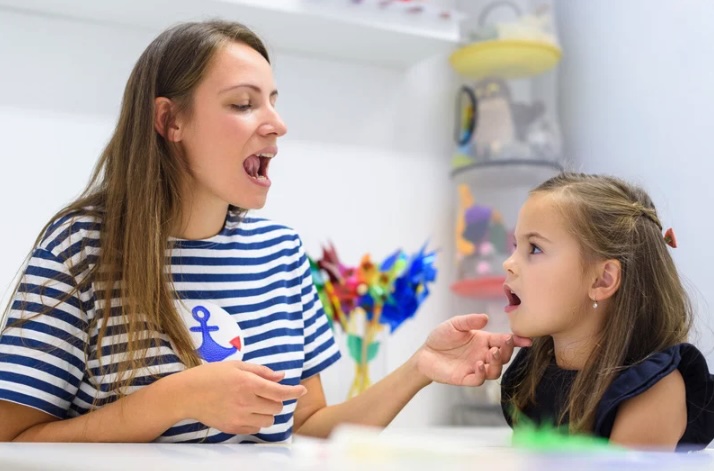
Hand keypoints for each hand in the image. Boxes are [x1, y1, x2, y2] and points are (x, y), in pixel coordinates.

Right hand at [178, 361, 306, 434]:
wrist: (187, 394)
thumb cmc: (211, 375)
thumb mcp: (236, 366)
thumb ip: (261, 371)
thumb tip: (282, 376)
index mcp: (248, 384)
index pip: (280, 392)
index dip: (294, 391)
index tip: (302, 390)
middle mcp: (246, 402)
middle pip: (276, 407)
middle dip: (276, 399)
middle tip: (264, 392)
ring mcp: (239, 418)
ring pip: (269, 420)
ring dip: (268, 411)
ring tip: (255, 402)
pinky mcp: (233, 428)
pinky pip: (256, 428)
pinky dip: (257, 420)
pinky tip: (247, 411)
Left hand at [415, 314, 531, 386]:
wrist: (425, 353)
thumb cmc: (441, 337)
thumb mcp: (455, 324)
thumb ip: (469, 321)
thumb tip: (486, 317)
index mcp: (484, 340)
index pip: (504, 341)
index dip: (516, 341)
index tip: (527, 340)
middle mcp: (483, 355)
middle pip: (504, 357)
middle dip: (507, 352)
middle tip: (501, 346)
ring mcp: (476, 368)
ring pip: (495, 371)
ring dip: (497, 363)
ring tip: (491, 354)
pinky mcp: (465, 378)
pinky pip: (479, 380)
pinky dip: (482, 373)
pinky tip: (479, 364)